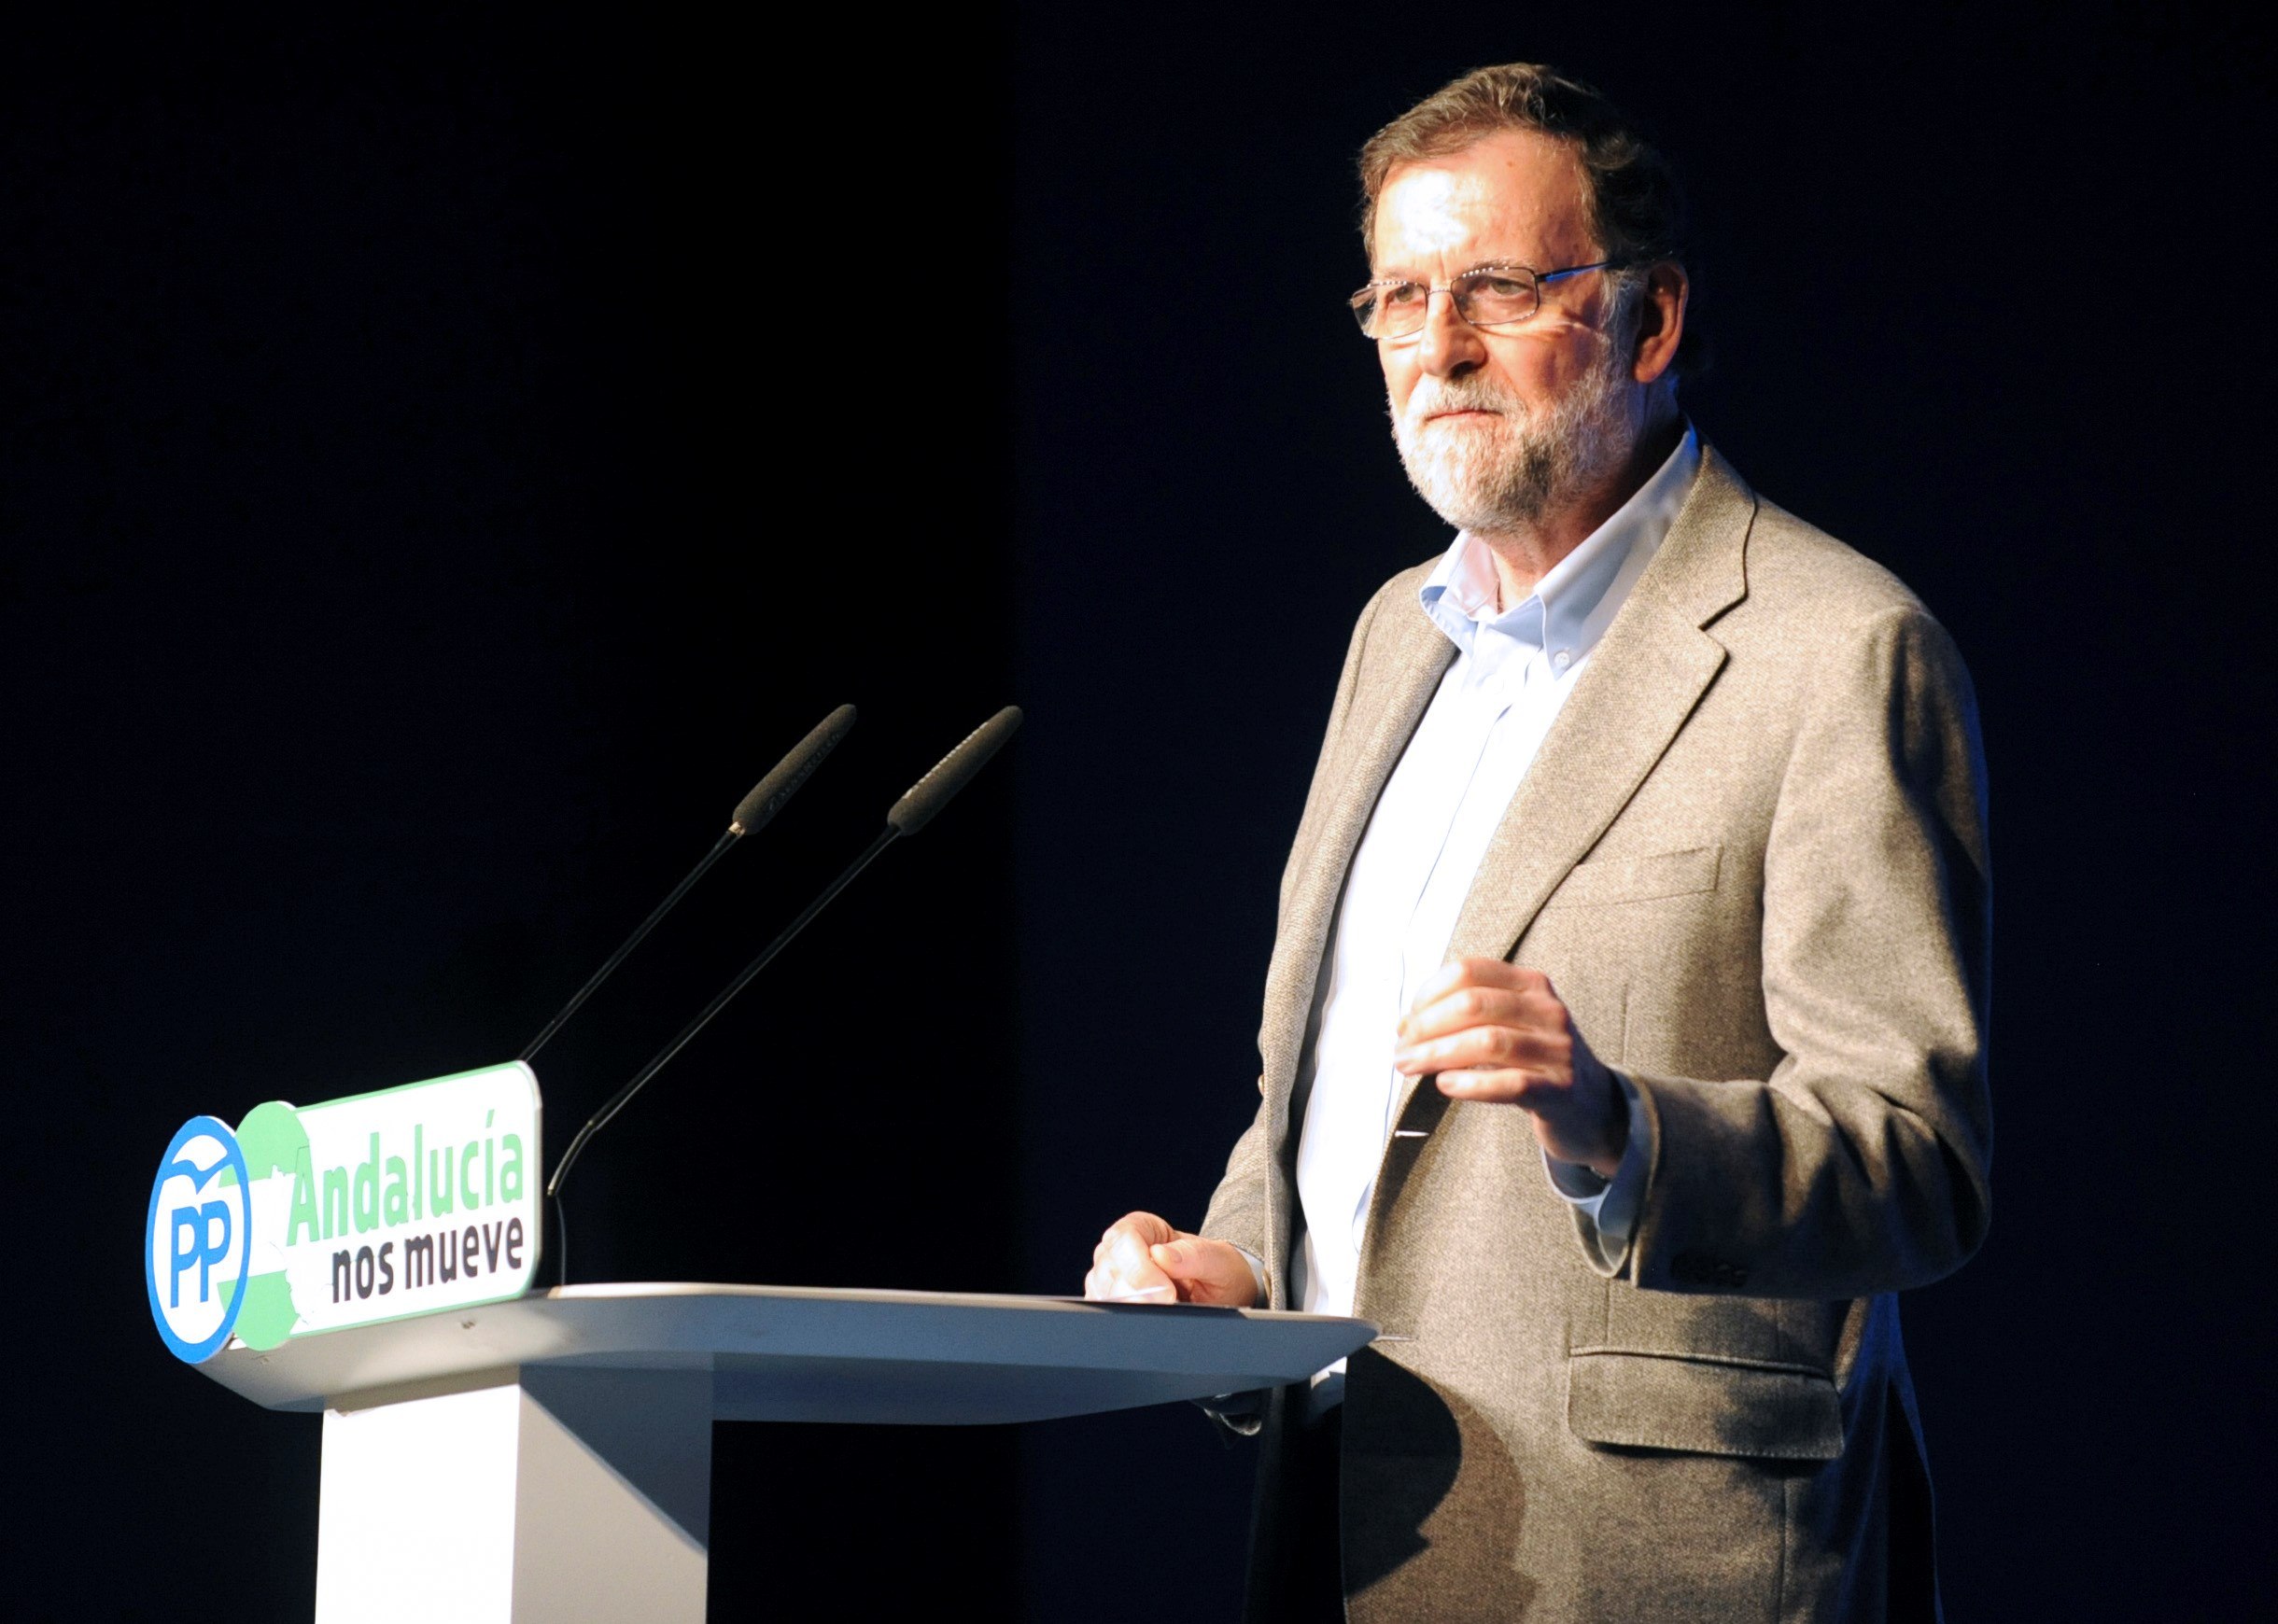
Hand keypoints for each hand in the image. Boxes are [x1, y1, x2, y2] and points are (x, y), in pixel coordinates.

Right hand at [1084, 1211, 1259, 1306]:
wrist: (1220, 1293)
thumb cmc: (1218, 1270)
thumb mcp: (1219, 1259)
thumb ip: (1195, 1256)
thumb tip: (1161, 1255)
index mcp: (1145, 1228)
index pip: (1124, 1237)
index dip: (1139, 1266)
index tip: (1165, 1291)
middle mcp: (1123, 1249)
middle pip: (1110, 1266)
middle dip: (1138, 1292)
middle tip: (1169, 1305)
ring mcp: (1113, 1276)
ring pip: (1104, 1290)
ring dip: (1133, 1306)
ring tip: (1165, 1311)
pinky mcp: (1111, 1301)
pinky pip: (1106, 1309)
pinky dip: (1127, 1317)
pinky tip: (1151, 1317)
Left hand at [1394, 958, 1625, 1176]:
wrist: (1594, 1107)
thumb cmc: (1537, 1063)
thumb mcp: (1512, 1025)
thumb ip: (1467, 1018)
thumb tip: (1406, 1026)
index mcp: (1531, 985)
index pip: (1469, 971)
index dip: (1428, 994)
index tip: (1405, 1022)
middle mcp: (1547, 1010)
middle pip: (1473, 1005)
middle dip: (1425, 1027)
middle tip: (1400, 1050)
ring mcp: (1557, 1050)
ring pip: (1487, 1042)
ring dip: (1436, 1055)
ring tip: (1410, 1067)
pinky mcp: (1559, 1089)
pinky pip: (1509, 1082)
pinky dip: (1470, 1083)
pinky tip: (1445, 1085)